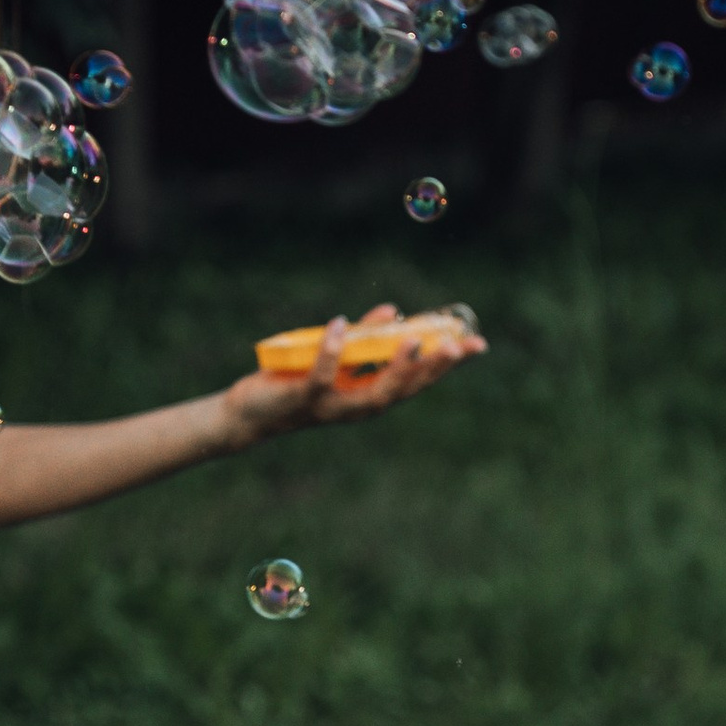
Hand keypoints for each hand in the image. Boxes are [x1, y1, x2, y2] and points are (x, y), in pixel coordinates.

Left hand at [224, 302, 484, 444]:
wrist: (251, 413)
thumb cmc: (295, 384)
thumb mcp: (335, 358)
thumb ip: (364, 339)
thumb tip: (393, 312)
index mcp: (370, 394)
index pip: (418, 380)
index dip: (447, 364)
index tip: (475, 344)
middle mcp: (359, 406)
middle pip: (407, 390)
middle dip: (434, 368)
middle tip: (459, 346)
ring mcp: (335, 406)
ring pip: (375, 394)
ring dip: (396, 368)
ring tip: (415, 341)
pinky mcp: (305, 400)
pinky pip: (323, 376)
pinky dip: (332, 352)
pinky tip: (342, 325)